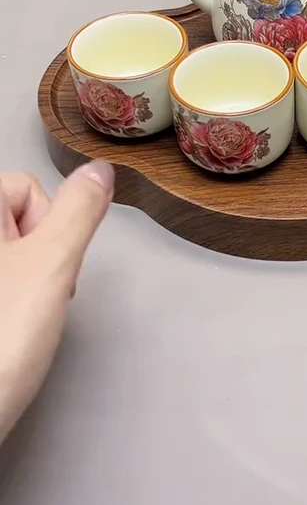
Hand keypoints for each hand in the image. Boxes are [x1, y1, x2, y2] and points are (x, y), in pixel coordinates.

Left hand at [0, 161, 113, 442]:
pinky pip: (0, 285)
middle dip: (36, 256)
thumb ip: (80, 210)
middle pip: (15, 219)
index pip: (25, 186)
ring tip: (13, 322)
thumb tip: (98, 170)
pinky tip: (3, 334)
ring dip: (21, 283)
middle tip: (27, 298)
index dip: (44, 227)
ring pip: (8, 256)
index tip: (38, 265)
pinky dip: (5, 305)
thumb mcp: (53, 264)